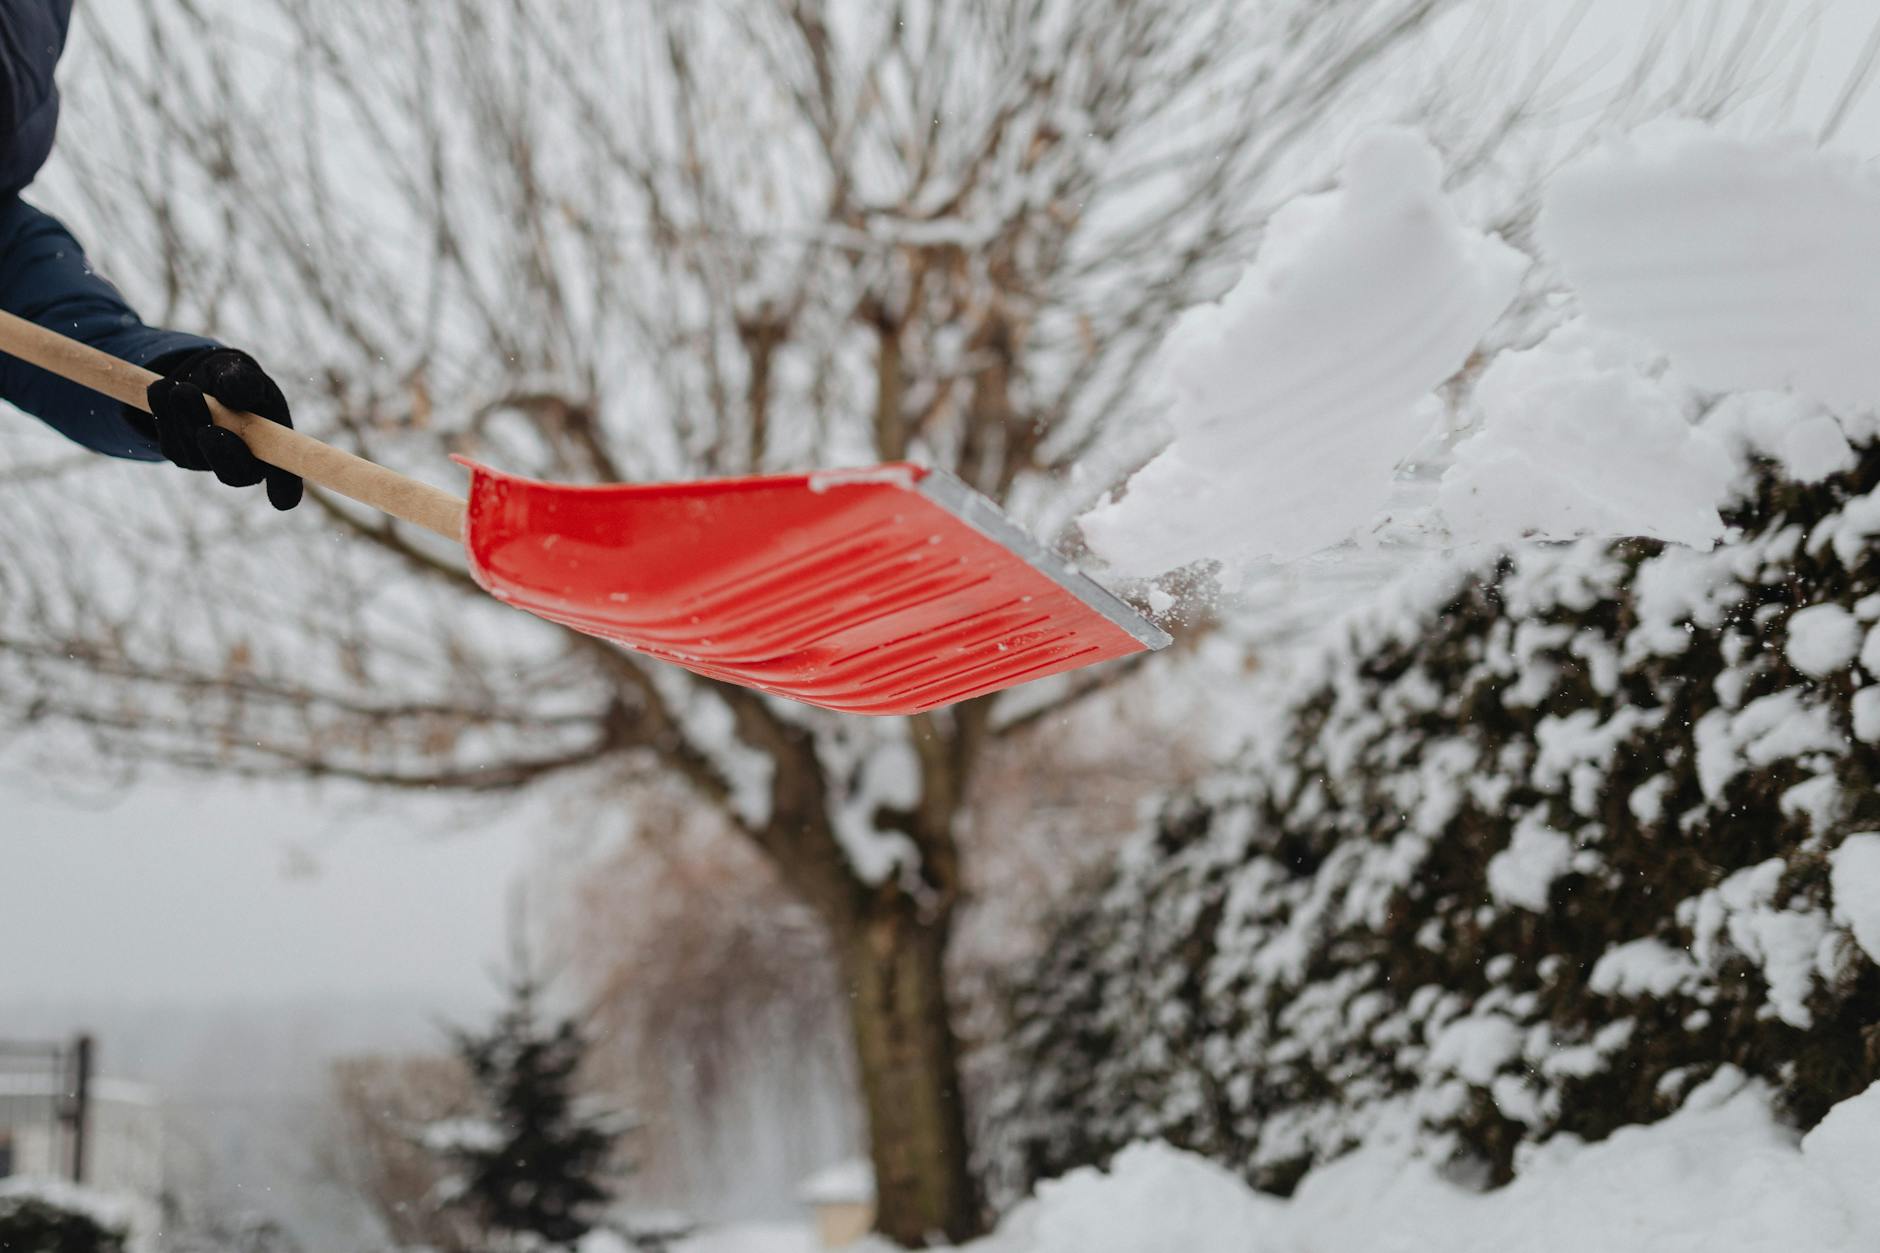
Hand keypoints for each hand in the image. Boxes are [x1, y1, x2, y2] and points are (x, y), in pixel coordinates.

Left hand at [145, 347, 302, 510]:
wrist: (202, 377)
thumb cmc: (235, 380)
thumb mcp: (243, 373)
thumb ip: (244, 381)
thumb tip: (234, 392)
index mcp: (274, 449)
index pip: (287, 480)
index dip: (285, 489)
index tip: (282, 498)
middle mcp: (244, 464)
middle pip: (235, 474)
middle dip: (220, 450)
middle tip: (208, 429)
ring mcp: (209, 463)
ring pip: (195, 451)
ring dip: (185, 417)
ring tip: (182, 387)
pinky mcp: (179, 454)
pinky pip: (168, 439)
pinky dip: (163, 412)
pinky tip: (164, 391)